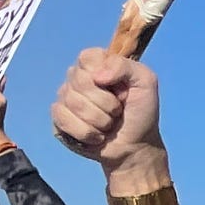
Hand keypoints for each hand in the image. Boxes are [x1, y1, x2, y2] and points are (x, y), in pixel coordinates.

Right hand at [51, 46, 167, 189]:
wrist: (136, 146)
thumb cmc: (141, 113)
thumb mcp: (146, 82)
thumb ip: (124, 67)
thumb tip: (97, 76)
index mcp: (97, 65)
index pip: (87, 57)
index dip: (103, 74)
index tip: (119, 88)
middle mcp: (78, 78)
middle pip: (80, 81)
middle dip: (106, 103)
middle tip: (117, 111)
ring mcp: (66, 98)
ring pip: (73, 102)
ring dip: (100, 120)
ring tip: (109, 124)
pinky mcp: (59, 119)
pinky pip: (63, 119)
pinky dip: (87, 132)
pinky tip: (96, 136)